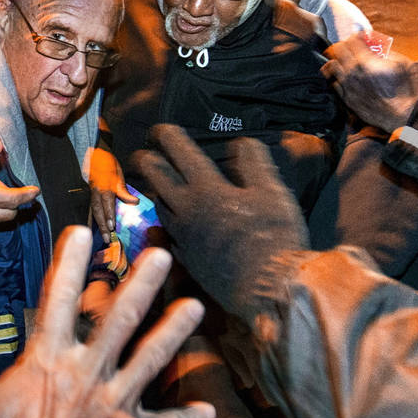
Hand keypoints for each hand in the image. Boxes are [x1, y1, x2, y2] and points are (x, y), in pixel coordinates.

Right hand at [0, 227, 214, 417]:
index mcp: (48, 361)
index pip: (58, 299)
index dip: (70, 262)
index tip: (81, 232)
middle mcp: (86, 374)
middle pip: (119, 319)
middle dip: (141, 284)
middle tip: (160, 255)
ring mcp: (114, 406)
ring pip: (151, 360)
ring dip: (174, 331)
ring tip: (194, 305)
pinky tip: (208, 409)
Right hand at [89, 147, 137, 232]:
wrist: (94, 156)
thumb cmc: (108, 165)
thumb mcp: (118, 173)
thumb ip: (124, 189)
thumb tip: (135, 202)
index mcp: (104, 184)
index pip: (106, 201)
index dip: (109, 213)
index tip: (112, 226)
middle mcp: (96, 191)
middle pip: (98, 210)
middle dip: (102, 224)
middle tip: (108, 238)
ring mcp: (92, 194)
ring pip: (93, 211)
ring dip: (98, 225)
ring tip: (104, 237)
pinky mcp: (91, 197)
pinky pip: (91, 210)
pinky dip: (93, 221)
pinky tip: (95, 230)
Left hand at [134, 124, 308, 315]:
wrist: (268, 289)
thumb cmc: (275, 238)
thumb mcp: (273, 193)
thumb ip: (255, 164)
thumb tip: (241, 143)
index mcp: (207, 189)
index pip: (179, 152)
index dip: (167, 135)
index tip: (160, 129)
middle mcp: (187, 209)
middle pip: (156, 178)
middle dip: (145, 160)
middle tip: (142, 154)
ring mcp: (183, 235)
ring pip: (159, 205)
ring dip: (153, 189)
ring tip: (153, 182)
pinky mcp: (185, 257)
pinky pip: (167, 233)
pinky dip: (165, 220)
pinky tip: (169, 219)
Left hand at [322, 37, 415, 131]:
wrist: (399, 114)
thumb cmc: (403, 89)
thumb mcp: (400, 63)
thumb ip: (385, 51)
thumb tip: (375, 45)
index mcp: (365, 61)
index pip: (351, 40)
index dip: (356, 36)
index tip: (360, 37)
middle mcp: (352, 72)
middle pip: (336, 50)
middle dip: (344, 45)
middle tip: (350, 46)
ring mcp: (346, 85)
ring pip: (330, 65)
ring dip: (337, 60)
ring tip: (344, 60)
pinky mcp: (344, 97)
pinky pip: (333, 82)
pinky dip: (337, 76)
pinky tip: (345, 76)